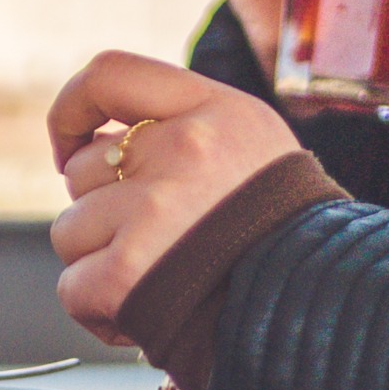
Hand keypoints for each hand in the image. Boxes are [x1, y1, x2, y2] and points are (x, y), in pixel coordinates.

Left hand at [46, 53, 299, 344]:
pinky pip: (72, 287)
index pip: (110, 73)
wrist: (318, 315)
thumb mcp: (255, 149)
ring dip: (99, 262)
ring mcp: (153, 210)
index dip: (72, 110)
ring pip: (70, 230)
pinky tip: (143, 316)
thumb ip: (188, 129)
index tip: (72, 147)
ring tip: (158, 281)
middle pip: (83, 169)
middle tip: (157, 243)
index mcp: (215, 109)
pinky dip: (97, 311)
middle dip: (104, 210)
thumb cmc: (284, 240)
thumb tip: (103, 145)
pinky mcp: (127, 274)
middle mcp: (184, 148)